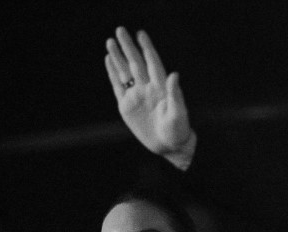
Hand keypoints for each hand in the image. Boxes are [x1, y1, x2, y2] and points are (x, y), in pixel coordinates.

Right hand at [105, 28, 195, 169]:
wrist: (169, 146)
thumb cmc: (178, 129)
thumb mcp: (178, 113)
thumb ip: (175, 94)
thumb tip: (174, 74)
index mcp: (161, 86)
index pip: (152, 62)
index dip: (147, 48)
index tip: (141, 34)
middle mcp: (147, 87)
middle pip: (135, 63)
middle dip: (128, 47)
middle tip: (120, 30)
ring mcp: (136, 95)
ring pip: (125, 72)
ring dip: (118, 57)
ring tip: (110, 41)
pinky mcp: (127, 106)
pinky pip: (118, 86)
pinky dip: (113, 73)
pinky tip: (109, 60)